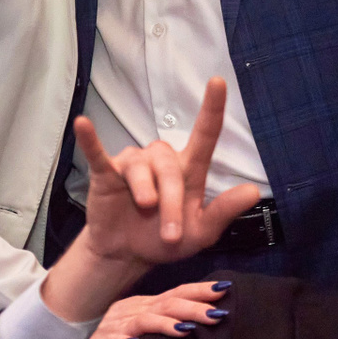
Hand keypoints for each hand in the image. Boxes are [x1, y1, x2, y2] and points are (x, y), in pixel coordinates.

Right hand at [41, 81, 259, 324]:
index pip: (205, 134)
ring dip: (146, 191)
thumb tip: (254, 192)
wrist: (127, 256)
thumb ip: (224, 212)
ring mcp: (133, 164)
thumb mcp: (201, 233)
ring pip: (142, 168)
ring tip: (145, 211)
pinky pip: (98, 154)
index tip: (218, 82)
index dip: (212, 108)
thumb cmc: (166, 239)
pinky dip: (91, 140)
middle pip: (171, 168)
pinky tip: (83, 124)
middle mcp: (162, 161)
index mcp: (189, 170)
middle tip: (171, 236)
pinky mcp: (106, 174)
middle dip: (173, 204)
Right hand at [78, 280, 229, 338]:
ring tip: (186, 330)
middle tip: (217, 314)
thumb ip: (171, 323)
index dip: (199, 291)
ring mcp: (115, 326)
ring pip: (144, 320)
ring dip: (166, 324)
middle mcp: (132, 310)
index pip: (176, 294)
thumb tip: (207, 319)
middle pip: (166, 304)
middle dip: (193, 307)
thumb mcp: (150, 332)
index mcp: (146, 305)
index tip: (224, 290)